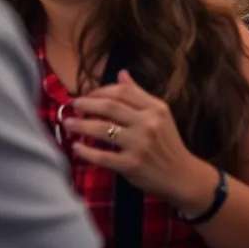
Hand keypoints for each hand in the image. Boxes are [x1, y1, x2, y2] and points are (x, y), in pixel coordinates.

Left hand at [67, 71, 215, 210]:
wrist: (181, 174)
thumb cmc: (167, 143)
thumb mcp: (160, 115)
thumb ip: (139, 95)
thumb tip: (121, 74)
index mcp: (156, 108)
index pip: (123, 91)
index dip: (101, 91)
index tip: (88, 95)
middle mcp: (148, 123)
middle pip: (110, 107)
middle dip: (87, 104)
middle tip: (73, 105)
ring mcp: (139, 144)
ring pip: (103, 129)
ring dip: (81, 125)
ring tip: (68, 123)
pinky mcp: (131, 165)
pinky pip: (102, 156)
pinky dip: (85, 152)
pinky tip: (76, 147)